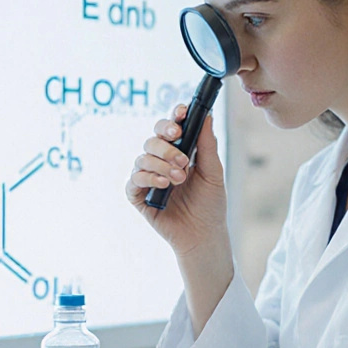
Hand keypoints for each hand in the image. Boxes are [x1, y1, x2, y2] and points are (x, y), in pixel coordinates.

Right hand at [125, 105, 229, 259]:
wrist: (203, 234)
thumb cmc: (209, 204)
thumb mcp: (213, 172)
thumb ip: (207, 144)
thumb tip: (207, 116)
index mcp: (178, 152)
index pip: (170, 128)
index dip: (173, 118)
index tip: (181, 114)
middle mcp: (160, 161)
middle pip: (152, 139)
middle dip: (166, 146)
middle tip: (183, 160)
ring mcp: (148, 178)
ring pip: (143, 157)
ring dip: (161, 165)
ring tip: (179, 179)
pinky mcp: (138, 196)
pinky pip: (134, 180)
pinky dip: (148, 178)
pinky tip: (164, 185)